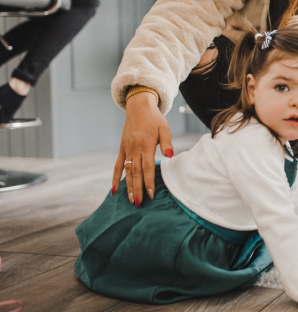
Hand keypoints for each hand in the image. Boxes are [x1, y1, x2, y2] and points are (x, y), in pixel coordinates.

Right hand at [113, 91, 172, 205]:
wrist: (139, 108)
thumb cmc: (155, 120)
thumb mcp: (164, 128)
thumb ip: (166, 142)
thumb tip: (170, 155)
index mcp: (146, 145)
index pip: (147, 167)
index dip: (148, 181)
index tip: (150, 194)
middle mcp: (134, 149)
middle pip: (136, 172)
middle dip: (137, 189)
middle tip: (139, 203)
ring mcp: (126, 150)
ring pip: (127, 171)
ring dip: (128, 186)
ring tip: (130, 200)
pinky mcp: (122, 149)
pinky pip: (117, 166)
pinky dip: (115, 178)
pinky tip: (114, 191)